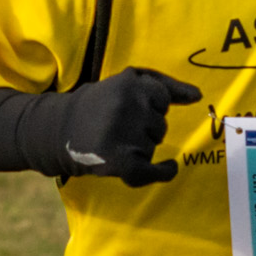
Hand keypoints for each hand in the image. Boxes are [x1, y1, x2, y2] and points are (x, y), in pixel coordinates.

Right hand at [60, 68, 201, 185]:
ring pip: (153, 146)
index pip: (163, 99)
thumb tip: (198, 96)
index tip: (129, 109)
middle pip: (160, 125)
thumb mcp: (127, 82)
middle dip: (145, 128)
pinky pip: (154, 172)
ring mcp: (122, 134)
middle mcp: (127, 106)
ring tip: (115, 141)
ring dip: (140, 147)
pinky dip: (164, 173)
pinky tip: (168, 168)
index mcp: (129, 83)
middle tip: (117, 127)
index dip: (149, 107)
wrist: (58, 130)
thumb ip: (164, 85)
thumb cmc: (99, 104)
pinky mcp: (119, 160)